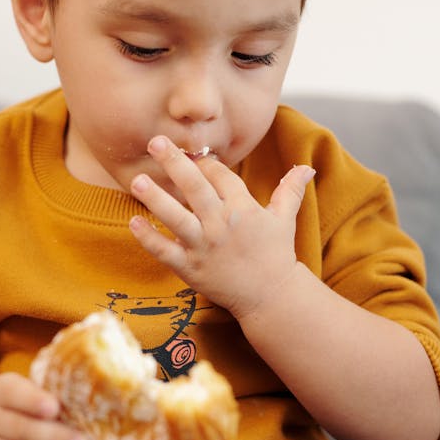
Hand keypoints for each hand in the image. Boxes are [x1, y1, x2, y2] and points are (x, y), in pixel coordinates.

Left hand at [128, 135, 314, 320]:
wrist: (270, 297)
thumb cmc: (276, 255)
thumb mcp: (284, 220)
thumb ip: (290, 190)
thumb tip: (306, 167)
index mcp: (243, 209)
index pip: (220, 176)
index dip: (206, 162)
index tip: (194, 154)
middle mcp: (222, 225)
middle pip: (195, 187)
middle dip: (175, 163)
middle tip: (155, 142)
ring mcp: (204, 247)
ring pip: (175, 217)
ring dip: (155, 198)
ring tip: (136, 180)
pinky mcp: (191, 268)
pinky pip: (164, 251)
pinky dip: (148, 238)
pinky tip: (133, 221)